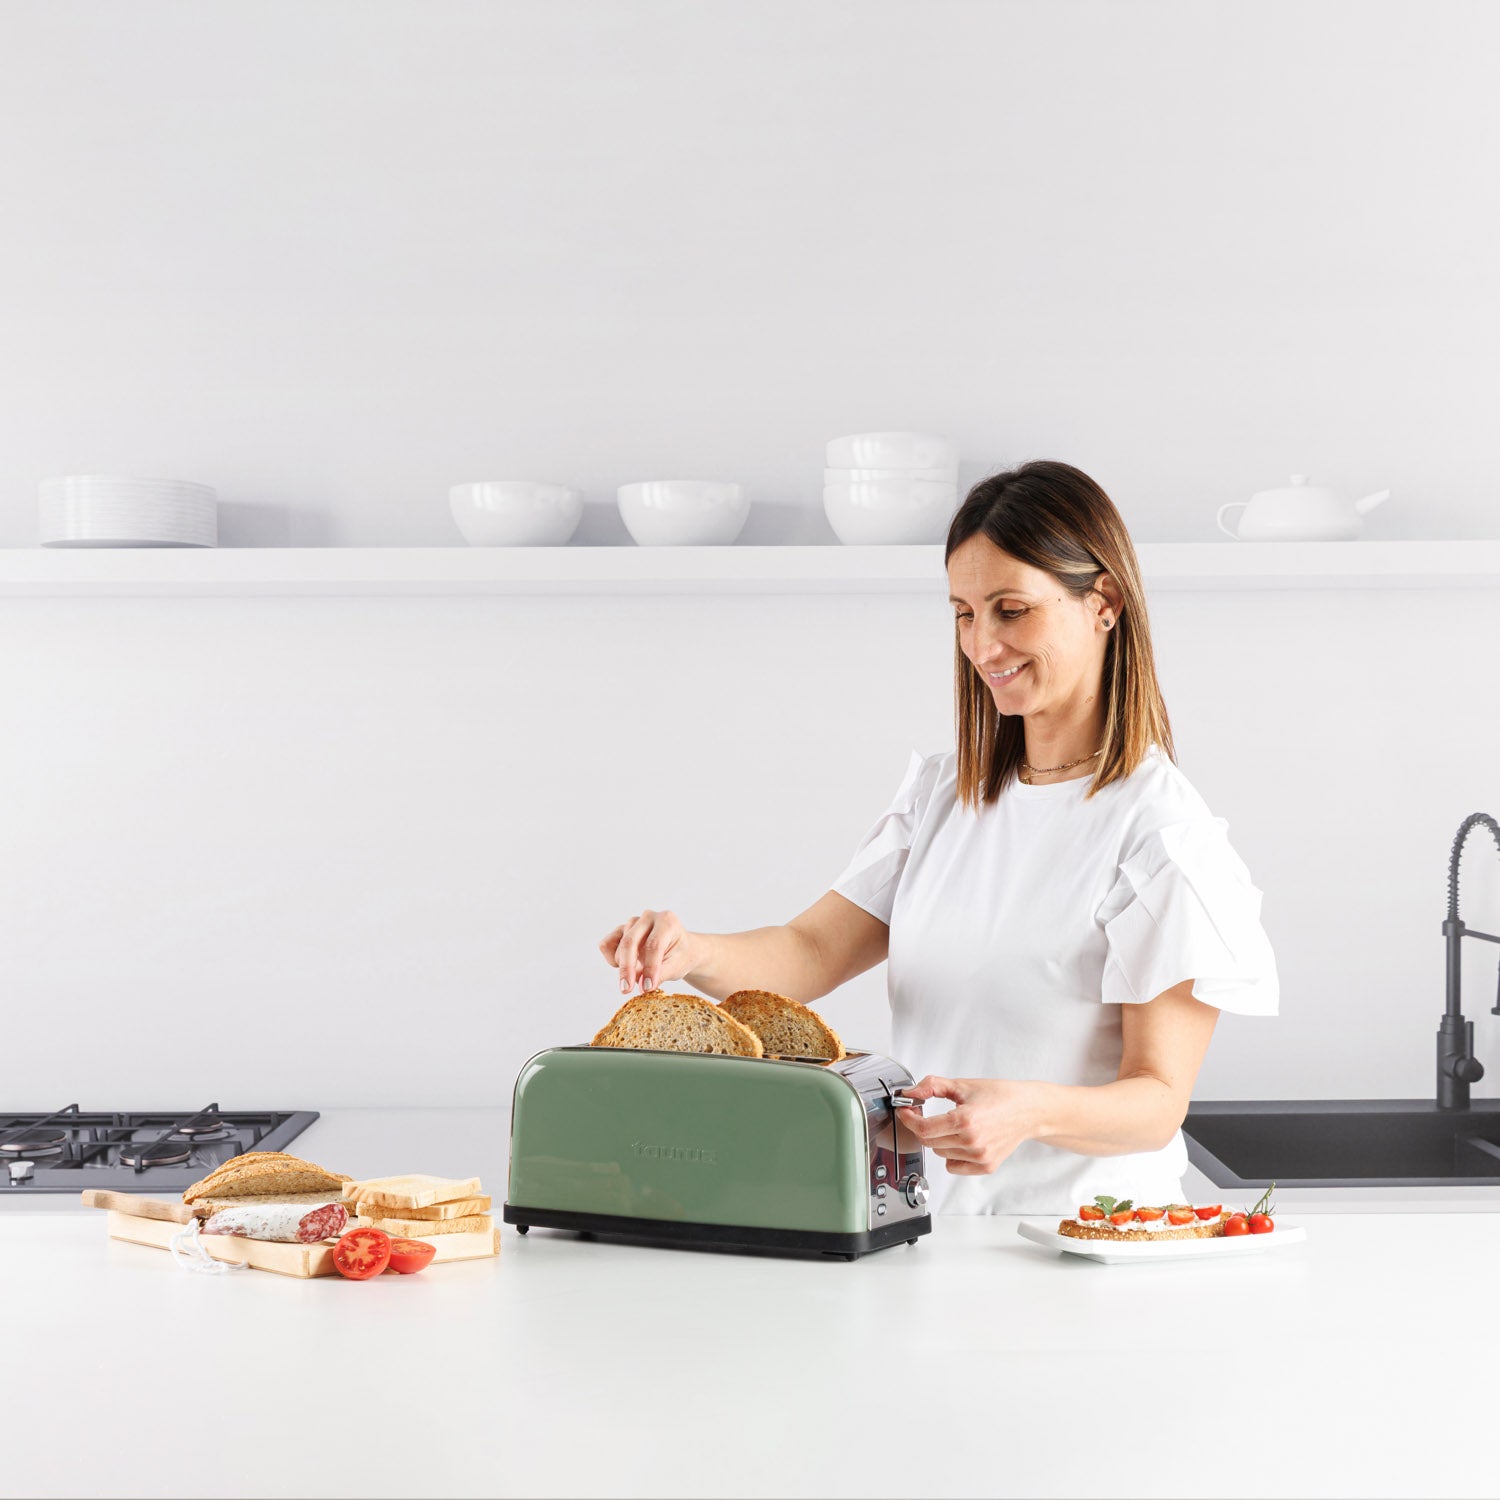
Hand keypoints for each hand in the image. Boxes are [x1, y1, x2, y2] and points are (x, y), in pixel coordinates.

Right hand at [599, 908, 700, 994]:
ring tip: (639, 974)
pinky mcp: (620, 930)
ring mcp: (632, 922)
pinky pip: (606, 945)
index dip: (649, 968)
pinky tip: (627, 965)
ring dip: (624, 965)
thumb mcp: (678, 966)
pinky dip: (613, 959)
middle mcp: (648, 917)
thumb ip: (661, 974)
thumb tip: (643, 987)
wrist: (680, 949)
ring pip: (619, 945)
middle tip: (626, 990)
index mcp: (667, 921)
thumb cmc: (680, 955)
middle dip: (627, 968)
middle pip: (630, 942)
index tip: (647, 988)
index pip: (653, 945)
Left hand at [895, 1076, 1041, 1174]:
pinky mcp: (986, 1166)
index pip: (924, 1129)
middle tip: (925, 1114)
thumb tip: (910, 1093)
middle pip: (929, 1142)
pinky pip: (953, 1166)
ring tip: (954, 1125)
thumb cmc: (1000, 1096)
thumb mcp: (962, 1085)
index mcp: (965, 1120)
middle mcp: (972, 1142)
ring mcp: (979, 1157)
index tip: (906, 1111)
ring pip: (940, 1153)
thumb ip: (932, 1086)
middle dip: (922, 1127)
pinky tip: (961, 1140)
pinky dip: (951, 1154)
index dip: (909, 1119)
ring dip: (939, 1140)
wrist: (1027, 1110)